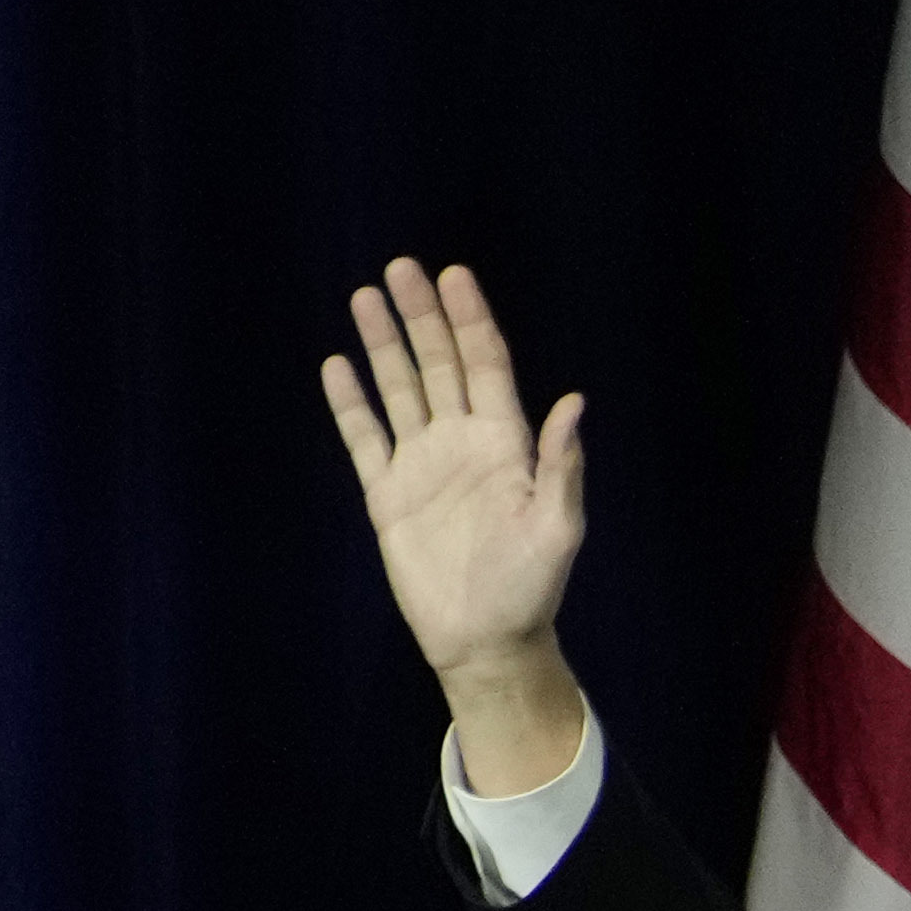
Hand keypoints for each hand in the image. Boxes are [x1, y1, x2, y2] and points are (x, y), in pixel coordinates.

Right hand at [319, 257, 591, 785]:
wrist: (486, 642)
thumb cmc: (531, 589)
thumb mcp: (557, 528)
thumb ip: (561, 464)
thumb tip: (574, 402)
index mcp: (505, 445)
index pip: (486, 365)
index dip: (471, 320)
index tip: (454, 276)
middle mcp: (461, 444)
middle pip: (439, 364)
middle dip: (422, 316)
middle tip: (402, 268)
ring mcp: (422, 466)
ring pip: (400, 390)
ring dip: (383, 345)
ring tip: (366, 296)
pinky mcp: (388, 495)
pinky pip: (365, 438)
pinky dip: (351, 403)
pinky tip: (337, 365)